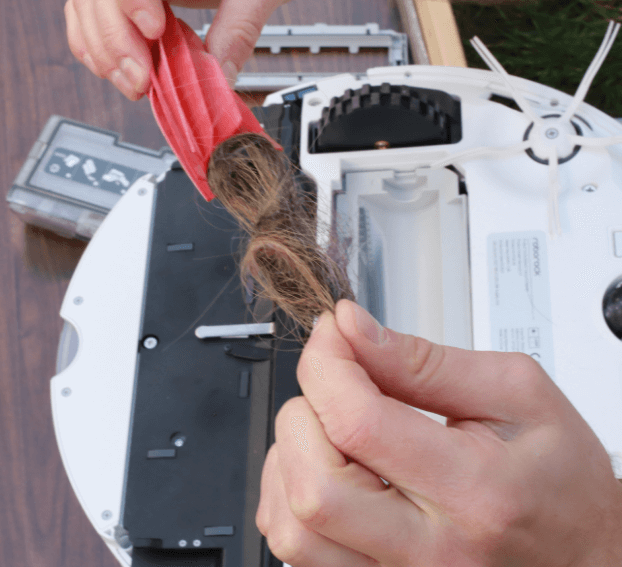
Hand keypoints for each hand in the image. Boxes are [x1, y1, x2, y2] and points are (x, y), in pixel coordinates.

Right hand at [64, 0, 306, 99]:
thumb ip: (239, 26)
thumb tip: (217, 77)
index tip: (155, 30)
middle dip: (114, 41)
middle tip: (142, 79)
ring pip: (86, 7)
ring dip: (104, 53)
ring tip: (135, 84)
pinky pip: (90, 18)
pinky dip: (98, 50)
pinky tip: (122, 72)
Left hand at [256, 299, 621, 565]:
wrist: (585, 556)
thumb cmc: (560, 483)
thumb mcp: (516, 394)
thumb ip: (423, 360)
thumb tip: (352, 329)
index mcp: (475, 491)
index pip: (359, 424)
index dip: (327, 365)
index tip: (332, 336)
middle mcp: (430, 550)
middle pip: (313, 485)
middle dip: (302, 415)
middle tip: (333, 387)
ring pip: (291, 529)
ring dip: (288, 461)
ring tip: (327, 431)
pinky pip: (297, 552)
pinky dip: (289, 499)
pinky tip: (324, 469)